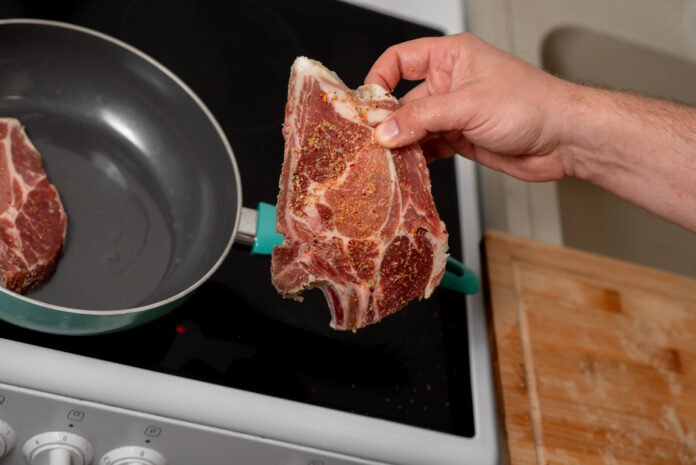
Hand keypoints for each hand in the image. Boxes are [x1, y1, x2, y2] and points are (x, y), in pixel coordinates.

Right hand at [365, 33, 578, 181]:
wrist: (564, 139)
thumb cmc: (531, 105)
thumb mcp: (468, 105)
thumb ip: (423, 118)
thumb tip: (386, 130)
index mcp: (451, 57)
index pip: (400, 59)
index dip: (379, 78)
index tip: (366, 104)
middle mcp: (449, 83)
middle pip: (403, 99)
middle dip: (388, 121)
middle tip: (372, 142)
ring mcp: (454, 113)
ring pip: (415, 127)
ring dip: (402, 143)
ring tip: (386, 159)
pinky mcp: (461, 139)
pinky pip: (429, 147)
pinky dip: (417, 158)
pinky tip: (409, 167)